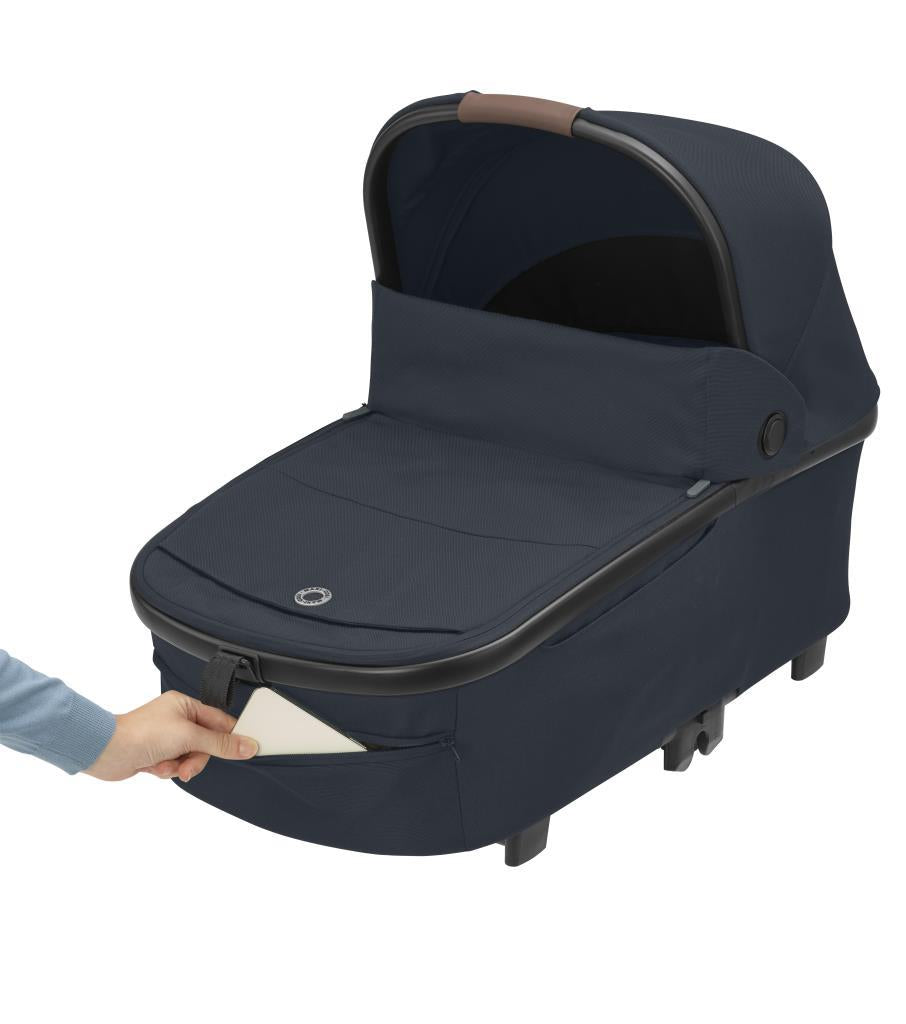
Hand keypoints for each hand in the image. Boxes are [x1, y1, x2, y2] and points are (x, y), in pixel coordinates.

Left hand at [84, 690, 257, 782]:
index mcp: (185, 705)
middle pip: (205, 744)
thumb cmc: (140, 733)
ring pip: (190, 758)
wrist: (106, 751)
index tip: (245, 748)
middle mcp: (176, 719)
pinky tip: (155, 767)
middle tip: (189, 766)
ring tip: (169, 767)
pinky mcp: (156, 754)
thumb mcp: (189, 736)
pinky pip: (175, 766)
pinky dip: (168, 770)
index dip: (231, 736)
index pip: (220, 721)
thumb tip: (247, 745)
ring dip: (181, 766)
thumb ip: (220, 743)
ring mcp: (166, 737)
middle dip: (197, 758)